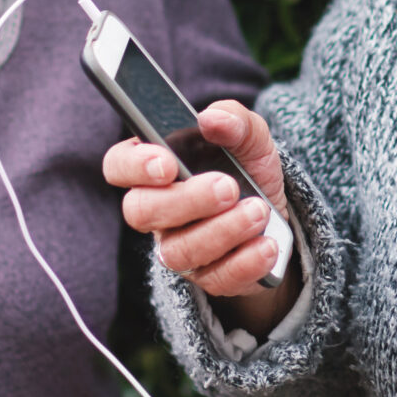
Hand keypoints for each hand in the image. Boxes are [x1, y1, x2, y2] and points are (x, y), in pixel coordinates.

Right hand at [102, 100, 297, 332]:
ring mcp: (179, 247)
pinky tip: (267, 245)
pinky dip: (245, 261)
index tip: (167, 164)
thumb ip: (235, 120)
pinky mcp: (208, 277)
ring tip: (259, 211)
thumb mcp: (251, 138)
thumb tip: (212, 118)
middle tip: (228, 187)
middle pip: (141, 211)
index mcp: (157, 168)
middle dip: (186, 200)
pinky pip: (215, 278)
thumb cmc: (248, 170)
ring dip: (223, 230)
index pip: (118, 166)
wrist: (278, 216)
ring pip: (179, 250)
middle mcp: (158, 211)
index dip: (134, 166)